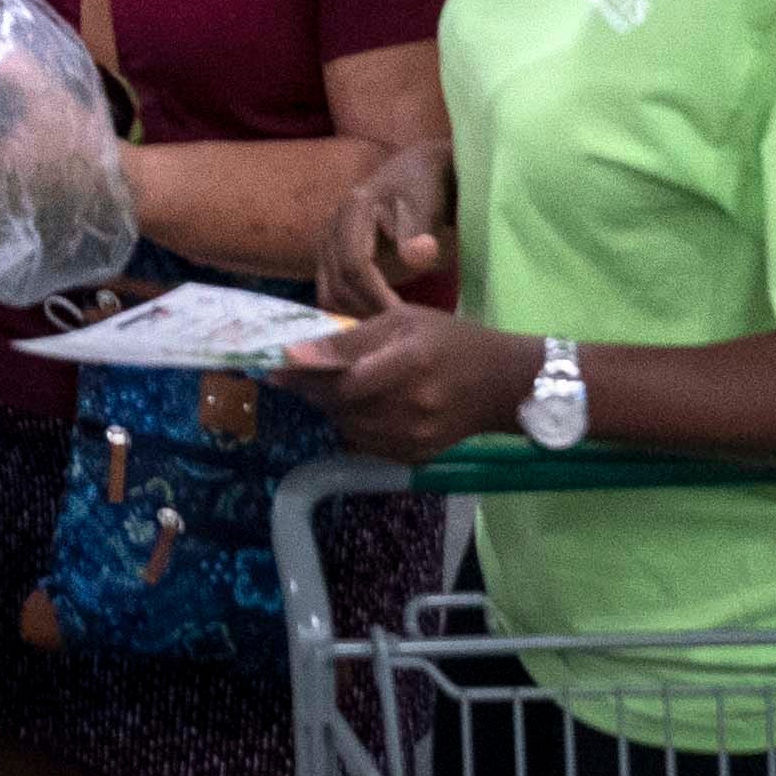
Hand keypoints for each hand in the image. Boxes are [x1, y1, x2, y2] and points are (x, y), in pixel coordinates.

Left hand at [284, 299, 547, 462]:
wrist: (502, 385)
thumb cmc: (449, 340)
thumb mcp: (404, 320)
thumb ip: (353, 338)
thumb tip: (297, 352)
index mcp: (410, 361)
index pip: (344, 376)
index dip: (305, 374)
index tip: (273, 367)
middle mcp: (412, 404)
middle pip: (341, 405)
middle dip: (313, 390)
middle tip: (299, 375)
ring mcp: (415, 436)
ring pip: (347, 427)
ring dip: (332, 408)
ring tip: (337, 387)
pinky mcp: (415, 456)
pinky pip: (365, 444)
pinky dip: (354, 425)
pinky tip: (364, 406)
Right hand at [318, 140, 455, 317]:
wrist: (416, 175)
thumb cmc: (425, 188)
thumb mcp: (427, 200)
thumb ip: (420, 228)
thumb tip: (417, 256)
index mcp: (352, 210)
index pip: (353, 265)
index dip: (375, 296)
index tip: (404, 320)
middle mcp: (331, 228)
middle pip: (337, 285)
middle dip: (366, 313)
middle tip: (400, 335)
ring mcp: (327, 246)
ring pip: (329, 295)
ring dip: (357, 317)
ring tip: (391, 332)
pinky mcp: (330, 261)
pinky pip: (332, 294)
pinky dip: (352, 312)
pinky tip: (379, 322)